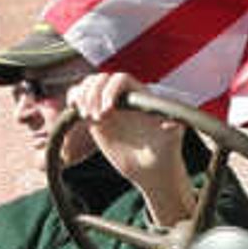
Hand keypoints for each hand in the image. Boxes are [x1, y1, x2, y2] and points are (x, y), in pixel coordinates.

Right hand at [64, 72, 194, 222]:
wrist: (151, 169)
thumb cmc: (164, 153)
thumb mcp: (170, 142)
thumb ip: (172, 129)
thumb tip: (173, 123)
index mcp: (140, 96)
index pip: (122, 79)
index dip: (112, 89)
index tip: (108, 110)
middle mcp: (123, 97)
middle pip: (102, 79)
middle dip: (94, 94)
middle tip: (96, 118)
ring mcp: (108, 105)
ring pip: (89, 85)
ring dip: (83, 95)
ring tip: (87, 116)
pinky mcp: (96, 117)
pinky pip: (80, 98)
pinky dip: (75, 99)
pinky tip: (77, 111)